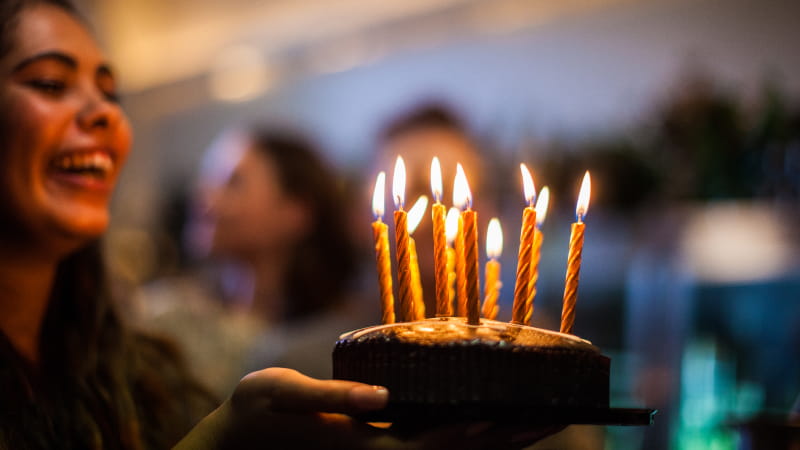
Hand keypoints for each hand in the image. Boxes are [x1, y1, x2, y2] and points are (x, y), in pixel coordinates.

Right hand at [174, 367, 562, 448]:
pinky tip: (482, 415)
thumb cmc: (252, 415)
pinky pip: (429, 438)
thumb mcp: (280, 395)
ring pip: (450, 447)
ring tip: (535, 416)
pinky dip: (464, 429)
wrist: (231, 444)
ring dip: (494, 435)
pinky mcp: (374, 441)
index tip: (524, 413)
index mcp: (368, 446)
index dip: (484, 428)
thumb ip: (332, 396)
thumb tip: (381, 397)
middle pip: (459, 448)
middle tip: (555, 414)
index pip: (440, 440)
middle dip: (507, 434)